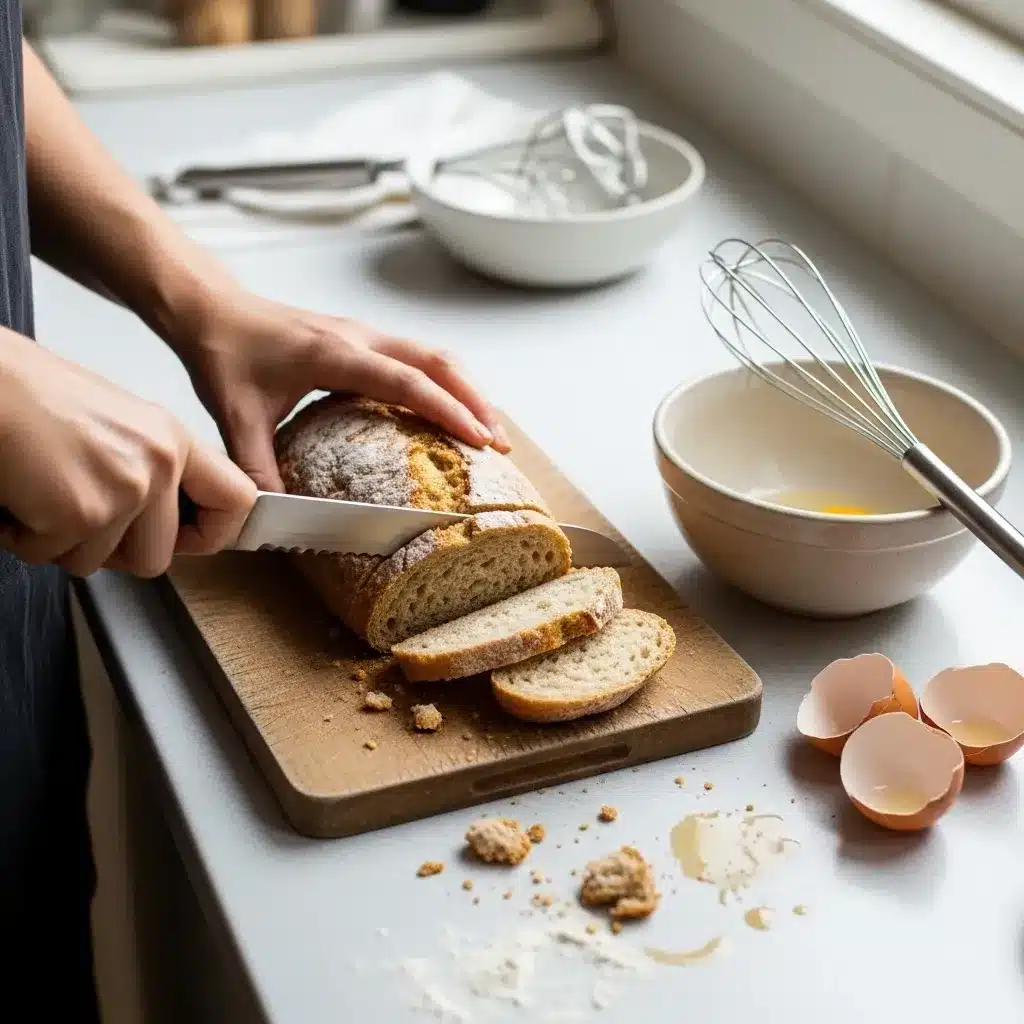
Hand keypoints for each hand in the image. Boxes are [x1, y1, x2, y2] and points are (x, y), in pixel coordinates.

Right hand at [0, 331, 256, 577]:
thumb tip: (167, 525)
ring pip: (97, 563)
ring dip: (59, 542)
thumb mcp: (119, 424)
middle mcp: (159, 465)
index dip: (213, 534)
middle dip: (110, 552)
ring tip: (40, 492)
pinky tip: (17, 496)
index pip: (237, 500)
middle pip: (157, 557)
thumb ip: (153, 471)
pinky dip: (23, 537)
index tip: (186, 540)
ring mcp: (124, 491)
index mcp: (174, 439)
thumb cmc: (32, 396)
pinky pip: (51, 557)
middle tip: (77, 518)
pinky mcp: (79, 514)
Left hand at [172, 286, 510, 492]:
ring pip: (433, 355)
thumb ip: (256, 469)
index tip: (479, 439)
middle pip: (438, 361)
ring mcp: (364, 334)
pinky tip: (450, 407)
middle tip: (500, 443)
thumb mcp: (236, 418)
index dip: (448, 410)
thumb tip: (277, 517)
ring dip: (466, 388)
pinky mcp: (363, 338)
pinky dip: (444, 381)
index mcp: (335, 355)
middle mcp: (360, 337)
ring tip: (489, 429)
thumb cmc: (225, 355)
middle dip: (475, 401)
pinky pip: (417, 356)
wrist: (212, 310)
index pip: (407, 382)